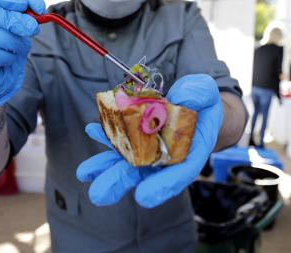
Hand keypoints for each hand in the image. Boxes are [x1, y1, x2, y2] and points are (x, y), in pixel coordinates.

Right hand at [0, 0, 45, 105]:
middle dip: (13, 19)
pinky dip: (6, 55)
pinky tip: (7, 58)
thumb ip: (25, 7)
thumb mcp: (14, 19)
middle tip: (32, 27)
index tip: (22, 4)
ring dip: (11, 39)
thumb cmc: (1, 40)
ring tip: (18, 45)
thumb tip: (37, 5)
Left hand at [77, 74, 223, 207]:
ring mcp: (150, 150)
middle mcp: (167, 157)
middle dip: (119, 183)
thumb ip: (198, 94)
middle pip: (144, 174)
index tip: (143, 197)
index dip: (162, 185)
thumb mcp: (206, 93)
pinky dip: (105, 136)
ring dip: (105, 168)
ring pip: (126, 162)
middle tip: (98, 194)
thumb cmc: (203, 102)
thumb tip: (182, 97)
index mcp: (191, 152)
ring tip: (84, 173)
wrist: (195, 106)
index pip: (179, 173)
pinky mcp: (137, 139)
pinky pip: (120, 140)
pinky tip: (91, 130)